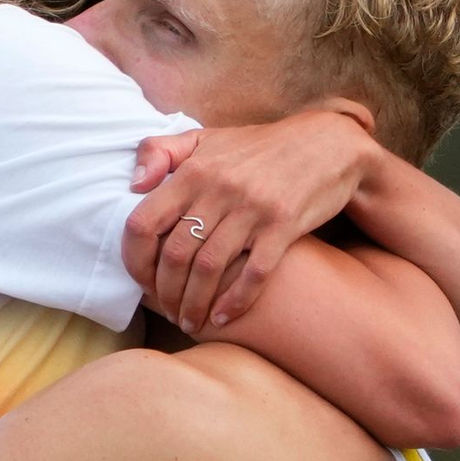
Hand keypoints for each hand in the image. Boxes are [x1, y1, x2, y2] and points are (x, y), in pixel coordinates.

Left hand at [124, 110, 376, 331]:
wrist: (325, 143)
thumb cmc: (256, 148)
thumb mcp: (204, 138)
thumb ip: (160, 152)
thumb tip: (133, 185)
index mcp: (193, 171)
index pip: (143, 223)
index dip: (135, 260)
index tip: (140, 281)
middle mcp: (219, 190)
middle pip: (175, 255)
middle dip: (165, 293)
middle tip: (167, 311)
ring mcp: (252, 209)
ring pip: (209, 269)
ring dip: (194, 304)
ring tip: (189, 322)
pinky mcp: (285, 225)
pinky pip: (254, 273)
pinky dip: (235, 301)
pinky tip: (222, 318)